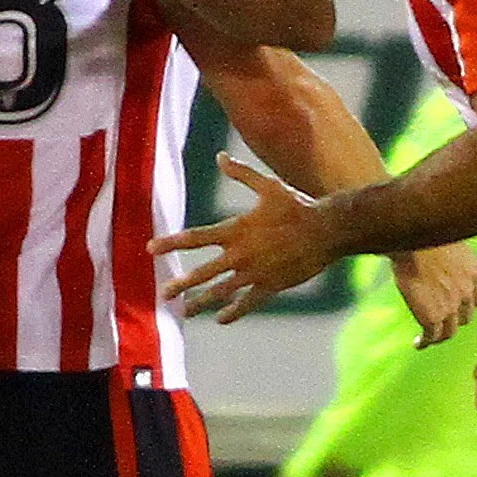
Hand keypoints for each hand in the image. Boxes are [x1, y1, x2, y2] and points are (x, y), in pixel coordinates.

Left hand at [151, 153, 340, 322]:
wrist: (327, 229)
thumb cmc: (298, 205)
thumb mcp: (268, 186)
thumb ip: (241, 174)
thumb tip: (219, 157)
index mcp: (236, 229)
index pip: (195, 238)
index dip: (171, 243)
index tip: (150, 249)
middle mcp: (240, 254)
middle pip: (203, 272)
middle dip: (181, 284)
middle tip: (164, 294)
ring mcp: (254, 273)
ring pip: (221, 292)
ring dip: (201, 303)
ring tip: (186, 311)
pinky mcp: (270, 286)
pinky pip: (246, 303)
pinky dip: (232, 312)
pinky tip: (220, 319)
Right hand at [391, 243, 476, 346]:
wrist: (411, 239)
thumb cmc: (426, 233)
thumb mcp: (450, 244)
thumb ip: (452, 260)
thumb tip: (440, 262)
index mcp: (474, 274)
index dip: (465, 305)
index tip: (454, 307)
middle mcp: (467, 293)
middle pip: (465, 317)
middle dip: (453, 320)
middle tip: (438, 321)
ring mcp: (451, 307)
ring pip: (450, 331)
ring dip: (439, 336)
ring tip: (428, 337)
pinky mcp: (432, 317)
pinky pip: (432, 336)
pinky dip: (425, 342)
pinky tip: (418, 343)